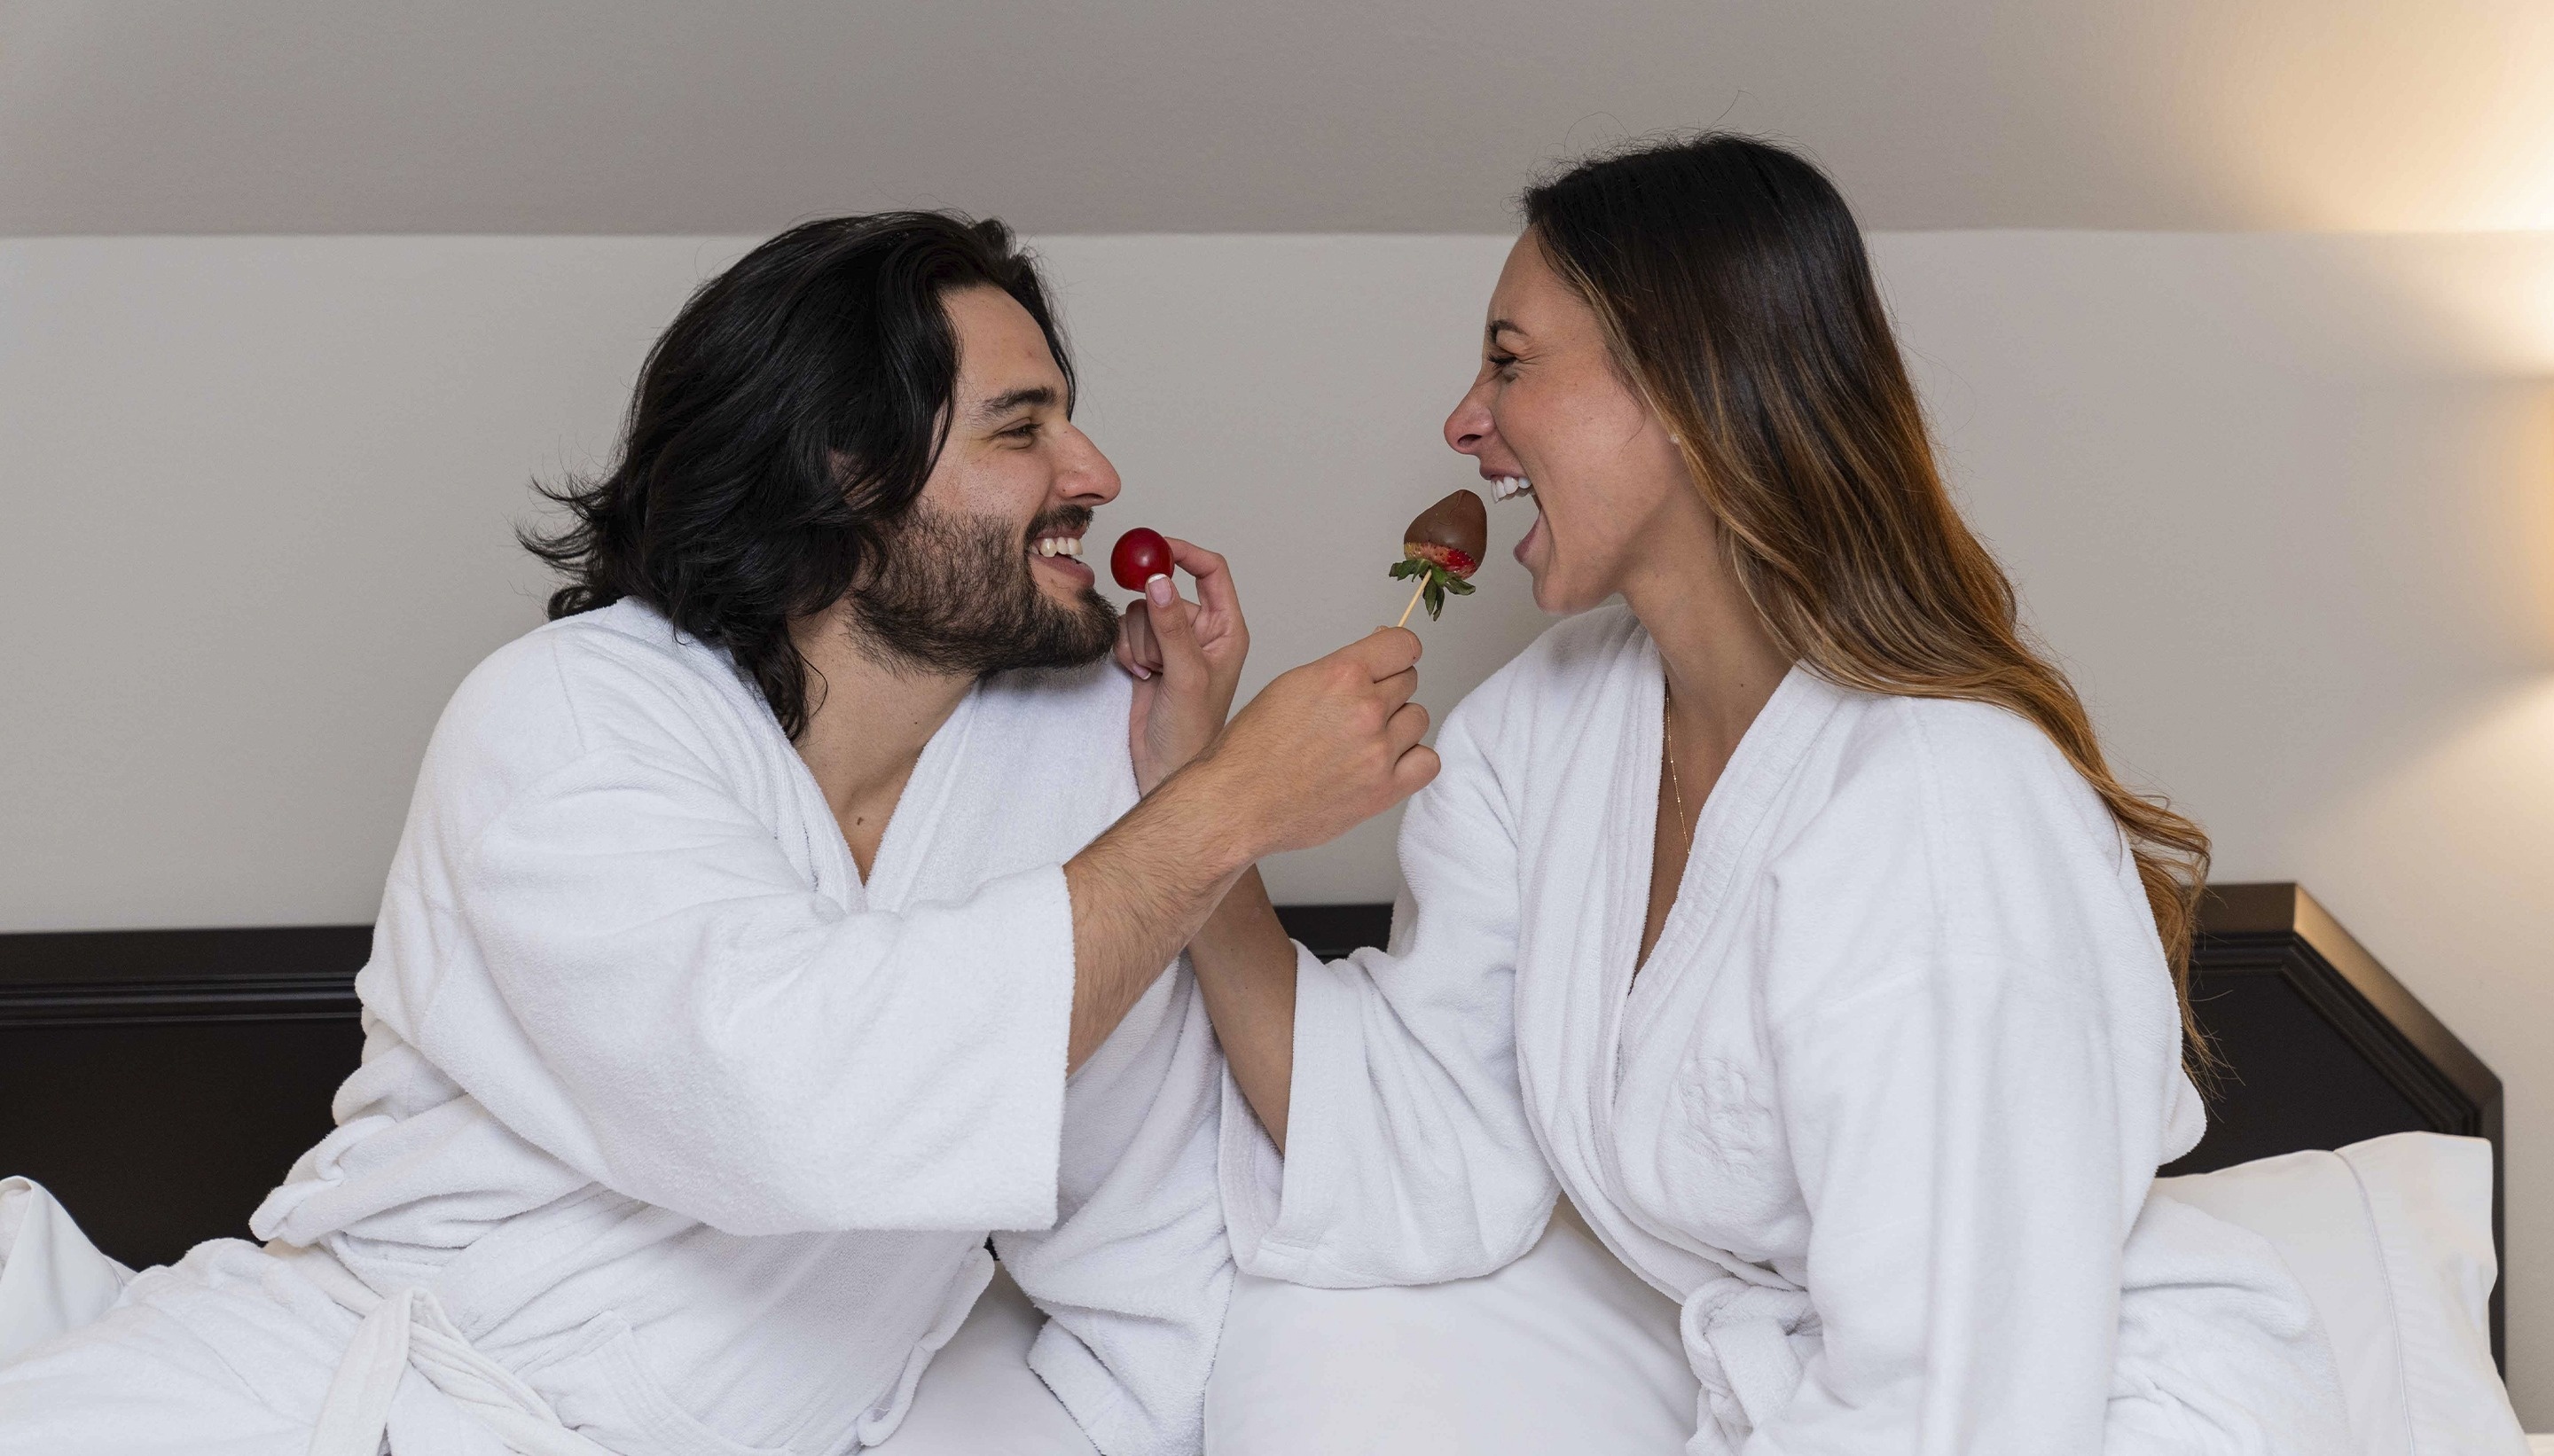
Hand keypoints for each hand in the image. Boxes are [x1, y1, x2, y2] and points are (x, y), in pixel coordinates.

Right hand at [1115, 539, 1247, 794]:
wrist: (1165, 767)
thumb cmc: (1192, 733)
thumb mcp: (1186, 675)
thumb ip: (1172, 627)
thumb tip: (1159, 581)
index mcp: (1227, 629)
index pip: (1212, 571)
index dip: (1184, 553)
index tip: (1153, 548)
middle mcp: (1202, 631)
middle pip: (1165, 591)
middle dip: (1152, 621)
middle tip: (1159, 656)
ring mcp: (1173, 642)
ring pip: (1140, 611)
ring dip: (1138, 642)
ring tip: (1154, 674)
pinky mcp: (1148, 653)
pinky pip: (1126, 629)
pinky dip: (1126, 650)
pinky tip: (1140, 676)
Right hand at [1188, 628, 1438, 856]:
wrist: (1237, 803)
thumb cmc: (1252, 749)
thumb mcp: (1291, 686)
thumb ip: (1339, 670)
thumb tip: (1376, 656)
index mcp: (1341, 675)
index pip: (1403, 645)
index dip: (1395, 652)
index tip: (1389, 662)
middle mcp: (1365, 709)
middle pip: (1408, 681)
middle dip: (1387, 690)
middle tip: (1356, 710)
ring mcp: (1378, 750)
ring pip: (1418, 718)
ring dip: (1397, 726)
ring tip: (1364, 740)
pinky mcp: (1384, 789)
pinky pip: (1428, 762)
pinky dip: (1412, 761)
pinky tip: (1386, 763)